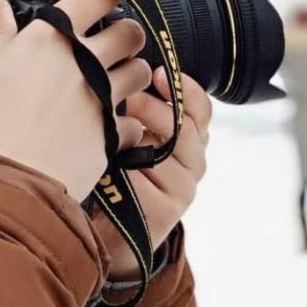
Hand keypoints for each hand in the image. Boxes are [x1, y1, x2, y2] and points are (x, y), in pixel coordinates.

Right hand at [0, 0, 151, 199]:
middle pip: (131, 32)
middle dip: (127, 36)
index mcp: (51, 38)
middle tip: (113, 46)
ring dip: (133, 75)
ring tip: (114, 86)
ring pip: (141, 72)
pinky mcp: (113, 131)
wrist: (5, 181)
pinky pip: (135, 120)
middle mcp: (84, 61)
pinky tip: (107, 128)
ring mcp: (103, 96)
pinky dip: (127, 123)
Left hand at [94, 68, 211, 278]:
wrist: (114, 233)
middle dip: (153, 109)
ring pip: (163, 154)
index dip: (184, 90)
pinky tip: (106, 166)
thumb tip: (124, 73)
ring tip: (113, 130)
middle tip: (126, 98)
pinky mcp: (166, 213)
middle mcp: (193, 165)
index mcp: (191, 142)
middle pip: (184, 129)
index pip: (200, 110)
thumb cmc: (119, 176)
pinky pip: (143, 182)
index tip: (159, 73)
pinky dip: (123, 171)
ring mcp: (182, 191)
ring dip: (135, 139)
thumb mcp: (131, 139)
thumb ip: (139, 113)